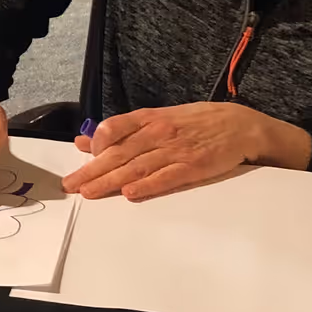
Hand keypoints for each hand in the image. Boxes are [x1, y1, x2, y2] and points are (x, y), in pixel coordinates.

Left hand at [64, 103, 308, 201]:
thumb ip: (122, 131)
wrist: (241, 125)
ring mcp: (177, 150)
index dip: (96, 144)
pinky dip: (148, 185)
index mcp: (150, 118)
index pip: (114, 128)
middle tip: (70, 185)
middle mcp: (159, 132)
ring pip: (137, 167)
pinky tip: (131, 193)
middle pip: (120, 152)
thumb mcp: (158, 118)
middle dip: (92, 170)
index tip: (82, 161)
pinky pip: (167, 177)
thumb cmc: (195, 123)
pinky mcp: (194, 167)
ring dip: (111, 181)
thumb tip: (85, 141)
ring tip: (89, 193)